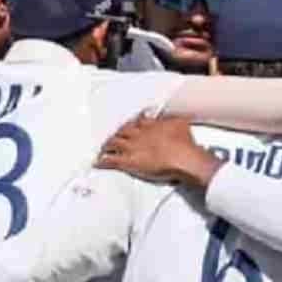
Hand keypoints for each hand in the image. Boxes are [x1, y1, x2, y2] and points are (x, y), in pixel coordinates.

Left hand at [95, 113, 221, 188]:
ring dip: (107, 145)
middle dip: (116, 134)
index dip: (132, 124)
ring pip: (113, 143)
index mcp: (151, 124)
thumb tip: (176, 118)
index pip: (137, 122)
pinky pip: (111, 160)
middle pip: (122, 131)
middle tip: (113, 136)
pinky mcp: (128, 161)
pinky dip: (102, 162)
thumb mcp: (182, 124)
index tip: (130, 125)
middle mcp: (138, 134)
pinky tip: (97, 163)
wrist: (182, 157)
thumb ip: (176, 120)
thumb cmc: (185, 143)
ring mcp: (132, 147)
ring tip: (103, 148)